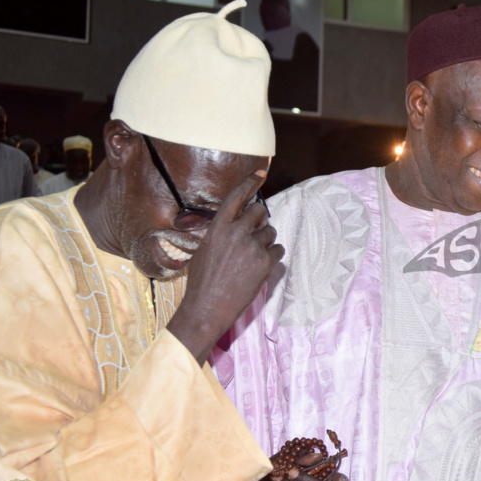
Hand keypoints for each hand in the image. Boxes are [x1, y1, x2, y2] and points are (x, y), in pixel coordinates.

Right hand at [168, 170, 283, 363]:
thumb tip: (238, 224)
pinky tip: (259, 268)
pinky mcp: (265, 263)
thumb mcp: (204, 249)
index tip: (262, 172)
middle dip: (259, 221)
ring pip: (271, 233)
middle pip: (259, 212)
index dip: (250, 182)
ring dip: (265, 241)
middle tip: (253, 235)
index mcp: (218, 227)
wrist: (207, 307)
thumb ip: (221, 233)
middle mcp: (236, 232)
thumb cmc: (201, 281)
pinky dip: (272, 257)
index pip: (237, 196)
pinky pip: (278, 250)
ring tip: (250, 258)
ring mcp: (253, 247)